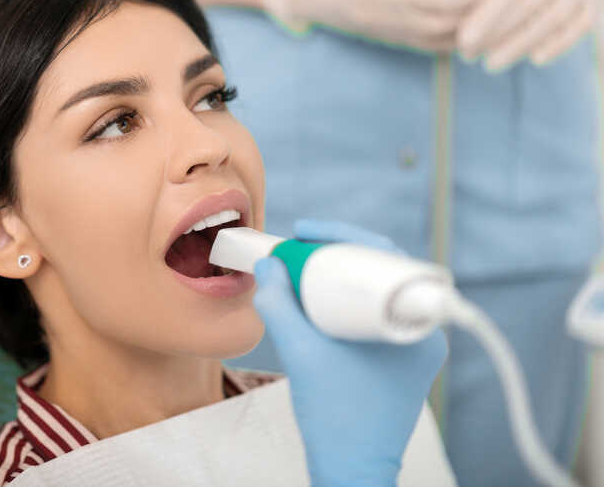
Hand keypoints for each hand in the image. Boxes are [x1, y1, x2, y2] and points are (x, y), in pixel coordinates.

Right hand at [252, 219, 446, 486]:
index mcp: (417, 326)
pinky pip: (375, 314)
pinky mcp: (401, 361)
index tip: (305, 231)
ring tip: (303, 270)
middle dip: (336, 254)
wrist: (351, 470)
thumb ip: (278, 305)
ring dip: (340, 276)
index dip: (343, 236)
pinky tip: (318, 299)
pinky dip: (346, 301)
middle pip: (380, 270)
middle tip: (300, 248)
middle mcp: (426, 332)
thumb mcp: (300, 353)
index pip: (384, 257)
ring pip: (376, 291)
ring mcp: (415, 348)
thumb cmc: (335, 418)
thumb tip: (267, 266)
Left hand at [459, 0, 603, 70]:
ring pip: (556, 16)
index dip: (487, 15)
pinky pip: (583, 21)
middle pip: (532, 4)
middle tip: (467, 54)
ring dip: (521, 44)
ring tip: (491, 63)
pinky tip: (535, 59)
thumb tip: (451, 6)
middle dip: (497, 34)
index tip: (463, 40)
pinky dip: (559, 43)